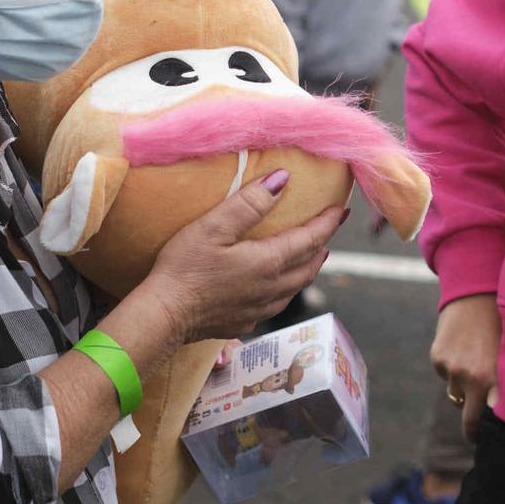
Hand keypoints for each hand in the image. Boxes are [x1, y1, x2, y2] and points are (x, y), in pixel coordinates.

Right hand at [143, 172, 343, 345]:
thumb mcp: (214, 227)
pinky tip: (275, 288)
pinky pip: (275, 305)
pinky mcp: (243, 324)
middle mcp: (272, 289)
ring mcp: (259, 310)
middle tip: (327, 231)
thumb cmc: (184, 267)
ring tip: (310, 256)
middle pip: (309, 266)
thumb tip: (282, 180)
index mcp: (269, 262)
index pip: (311, 239)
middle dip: (322, 246)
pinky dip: (285, 291)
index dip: (328, 223)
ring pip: (296, 289)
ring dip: (307, 269)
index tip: (341, 210)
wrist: (162, 316)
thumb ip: (250, 203)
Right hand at [431, 294, 499, 441]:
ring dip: (465, 388)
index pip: (490, 420)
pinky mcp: (437, 358)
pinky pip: (446, 374)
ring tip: (477, 364)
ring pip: (457, 394)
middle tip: (477, 436)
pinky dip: (453, 368)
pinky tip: (464, 348)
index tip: (496, 443)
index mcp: (493, 378)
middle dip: (473, 430)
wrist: (476, 292)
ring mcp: (451, 369)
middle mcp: (470, 377)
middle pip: (469, 419)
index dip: (492, 432)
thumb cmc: (503, 323)